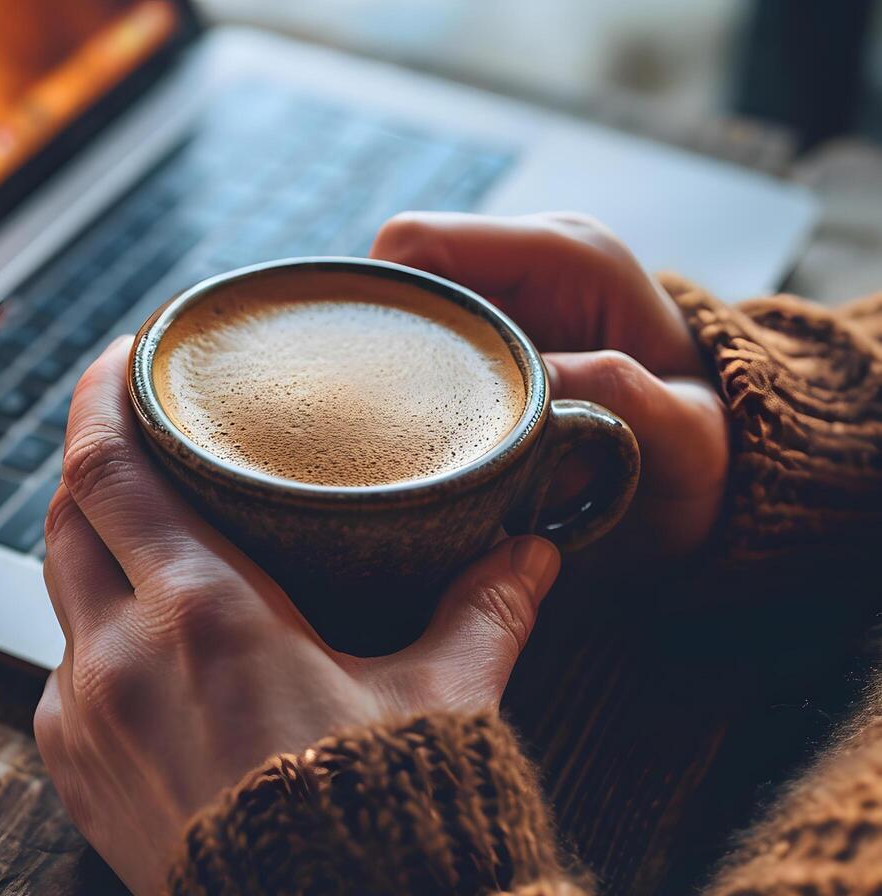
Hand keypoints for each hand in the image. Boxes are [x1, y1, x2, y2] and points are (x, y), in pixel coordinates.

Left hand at [34, 337, 560, 895]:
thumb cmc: (382, 818)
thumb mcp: (443, 699)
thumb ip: (486, 608)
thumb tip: (530, 550)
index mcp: (204, 613)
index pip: (109, 466)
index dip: (103, 394)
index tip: (126, 353)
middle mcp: (120, 656)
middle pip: (68, 512)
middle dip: (95, 458)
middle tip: (142, 429)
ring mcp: (83, 718)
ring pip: (58, 589)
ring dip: (93, 545)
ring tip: (147, 528)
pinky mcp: (73, 771)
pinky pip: (61, 669)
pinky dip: (93, 631)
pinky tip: (146, 640)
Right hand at [372, 211, 729, 560]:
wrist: (715, 464)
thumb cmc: (702, 447)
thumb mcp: (687, 433)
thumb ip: (623, 398)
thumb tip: (535, 380)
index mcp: (565, 256)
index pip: (421, 242)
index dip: (378, 297)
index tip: (370, 376)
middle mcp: (524, 265)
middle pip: (395, 277)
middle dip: (374, 340)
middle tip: (373, 419)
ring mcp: (502, 302)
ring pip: (397, 314)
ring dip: (385, 368)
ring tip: (391, 432)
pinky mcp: (488, 339)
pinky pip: (416, 346)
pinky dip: (403, 385)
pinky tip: (410, 433)